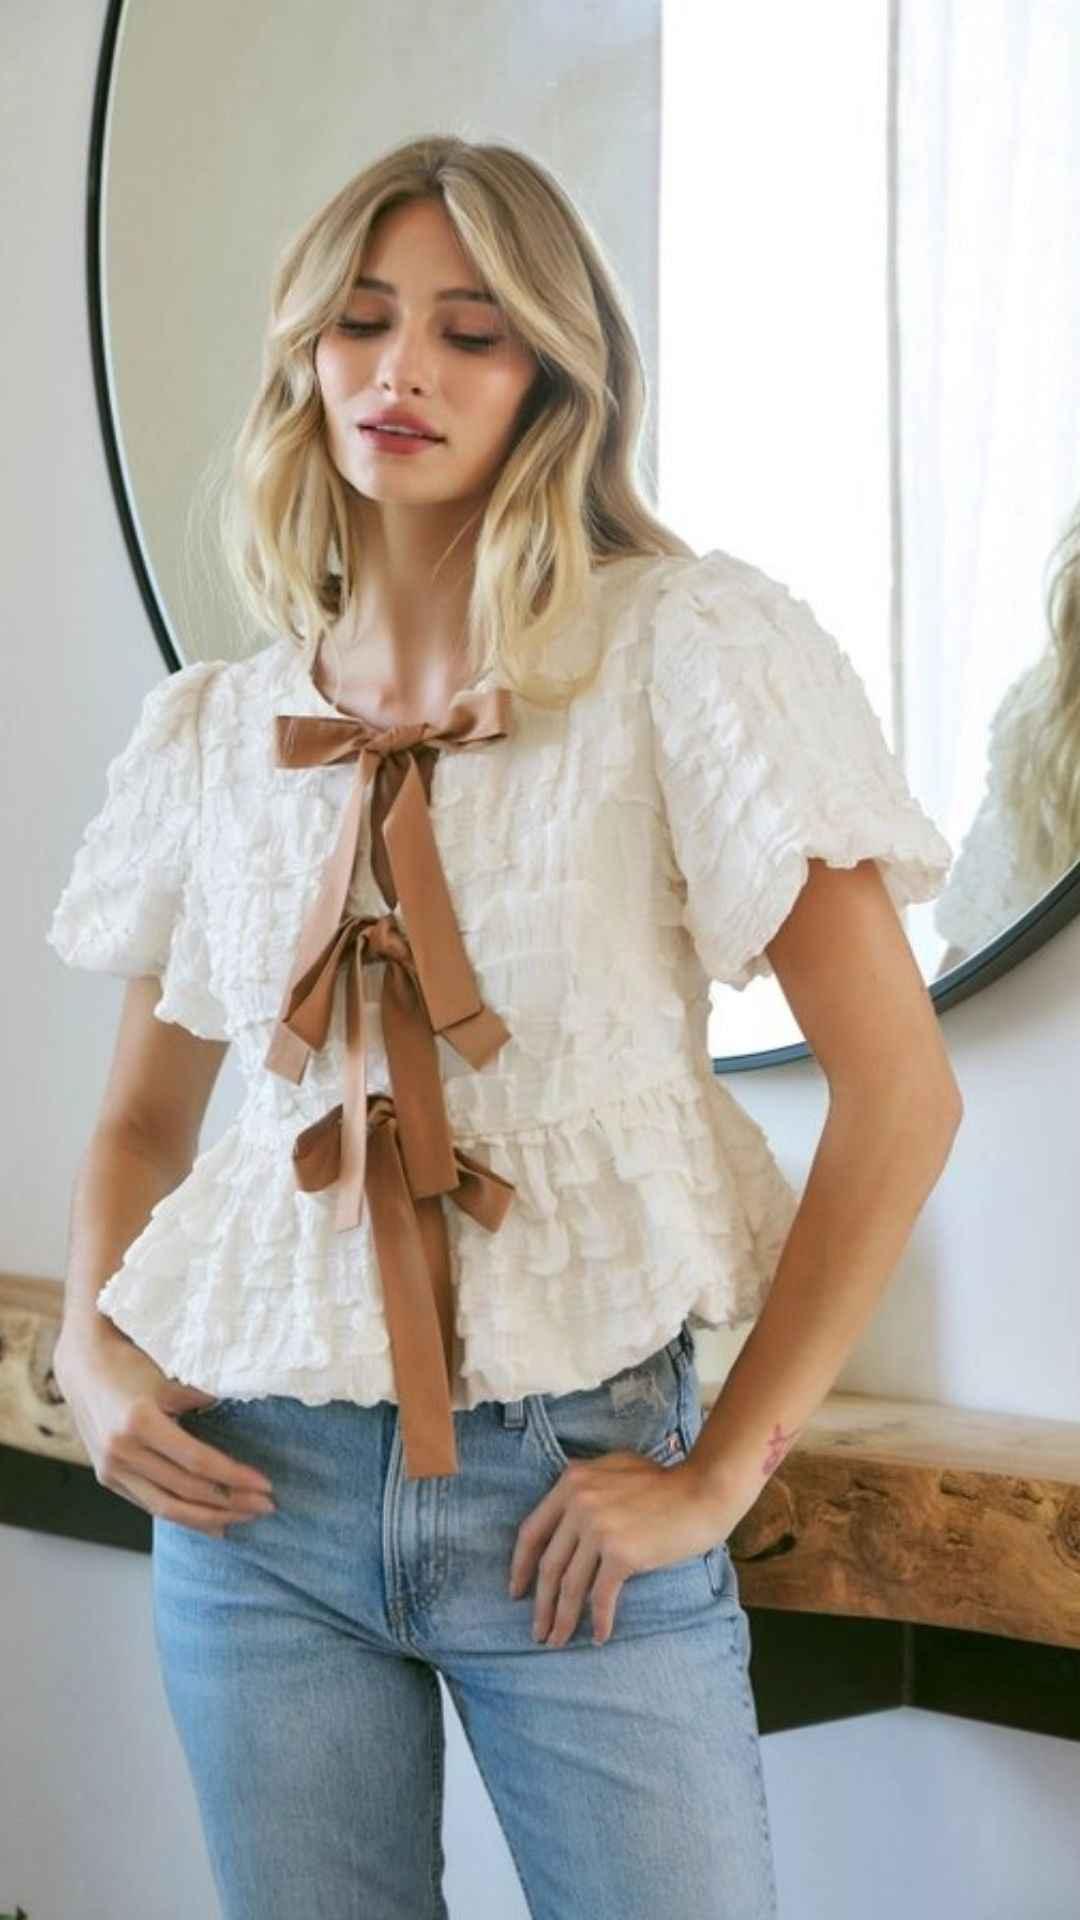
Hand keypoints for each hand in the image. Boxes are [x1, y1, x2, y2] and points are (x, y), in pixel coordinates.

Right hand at [52, 1321, 275, 1535]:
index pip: (196, 1462)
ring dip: (210, 1518)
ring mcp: (111, 1469)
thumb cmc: (131, 1364)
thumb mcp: (169, 1376)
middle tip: (265, 1506)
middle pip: (185, 1490)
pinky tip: (212, 1523)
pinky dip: (184, 1516)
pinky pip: (151, 1505)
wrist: (83, 1367)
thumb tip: (247, 1406)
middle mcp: (123, 1451)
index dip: (233, 1476)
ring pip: (167, 1508)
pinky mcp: (109, 1479)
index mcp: (140, 1422)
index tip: (264, 1484)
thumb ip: (203, 1398)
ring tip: (244, 1519)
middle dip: (230, 1502)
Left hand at [507, 1448, 730, 1646]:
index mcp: (571, 1482)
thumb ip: (585, 1488)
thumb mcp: (613, 1470)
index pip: (531, 1531)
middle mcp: (578, 1503)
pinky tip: (599, 1636)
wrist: (702, 1491)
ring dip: (561, 1619)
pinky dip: (598, 1620)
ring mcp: (598, 1528)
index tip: (516, 1591)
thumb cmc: (665, 1483)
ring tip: (557, 1641)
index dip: (520, 1566)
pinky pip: (601, 1595)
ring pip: (570, 1585)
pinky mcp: (621, 1553)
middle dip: (540, 1604)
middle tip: (537, 1631)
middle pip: (549, 1564)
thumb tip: (565, 1524)